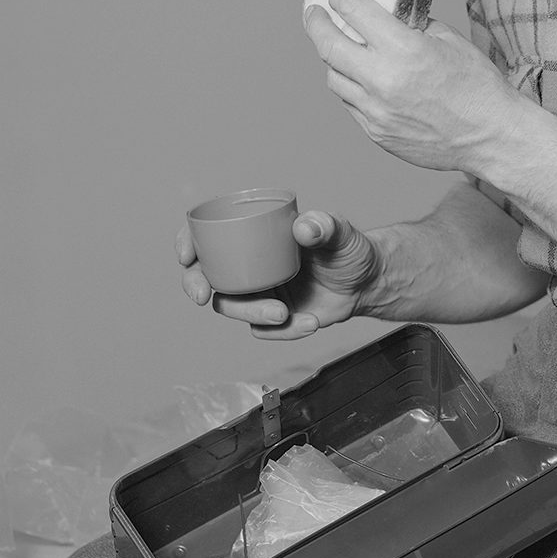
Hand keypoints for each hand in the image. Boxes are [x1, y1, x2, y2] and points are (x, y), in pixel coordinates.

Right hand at [178, 210, 379, 339]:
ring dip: (251, 313)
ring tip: (283, 313)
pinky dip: (283, 331)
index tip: (186, 255)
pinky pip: (262, 330)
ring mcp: (261, 292)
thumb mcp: (341, 232)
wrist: (369, 282)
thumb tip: (305, 227)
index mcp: (258, 237)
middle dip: (196, 285)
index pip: (212, 235)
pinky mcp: (274, 318)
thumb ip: (326, 225)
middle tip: (205, 295)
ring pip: (232, 306)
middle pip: (207, 275)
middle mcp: (252, 265)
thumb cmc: (351, 249)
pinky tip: (309, 322)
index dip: (189, 242)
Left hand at [305, 0, 521, 174]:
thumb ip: (415, 26)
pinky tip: (364, 81)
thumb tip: (391, 15)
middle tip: (314, 14)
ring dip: (334, 59)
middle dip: (316, 24)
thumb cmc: (479, 88)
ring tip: (342, 50)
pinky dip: (352, 88)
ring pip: (334, 78)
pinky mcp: (377, 133)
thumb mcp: (451, 41)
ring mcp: (376, 110)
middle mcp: (383, 79)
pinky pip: (351, 105)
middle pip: (328, 45)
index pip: (354, 11)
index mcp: (405, 49)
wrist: (492, 138)